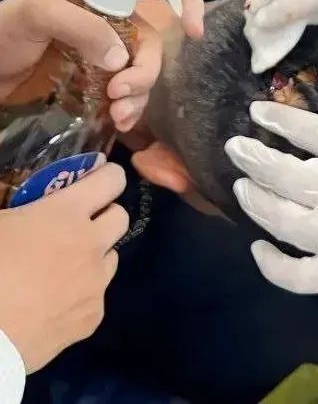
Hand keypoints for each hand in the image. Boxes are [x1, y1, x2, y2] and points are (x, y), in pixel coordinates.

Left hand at [0, 0, 203, 130]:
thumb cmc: (2, 29)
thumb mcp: (37, 14)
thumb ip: (82, 27)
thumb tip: (122, 60)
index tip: (194, 30)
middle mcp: (111, 19)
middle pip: (153, 39)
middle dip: (147, 69)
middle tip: (123, 93)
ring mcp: (104, 52)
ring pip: (143, 70)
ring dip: (140, 95)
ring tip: (118, 116)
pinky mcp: (95, 83)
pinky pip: (127, 95)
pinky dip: (130, 110)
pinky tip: (118, 123)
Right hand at [0, 162, 127, 372]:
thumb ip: (19, 208)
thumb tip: (26, 208)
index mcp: (65, 214)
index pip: (111, 179)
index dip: (107, 177)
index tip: (97, 179)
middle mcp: (91, 244)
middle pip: (121, 217)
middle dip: (104, 217)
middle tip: (76, 227)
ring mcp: (95, 282)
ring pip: (112, 258)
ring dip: (94, 257)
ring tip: (63, 270)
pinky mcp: (93, 318)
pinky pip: (96, 296)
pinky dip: (82, 296)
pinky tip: (55, 305)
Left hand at [227, 103, 317, 303]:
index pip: (302, 130)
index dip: (274, 118)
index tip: (257, 112)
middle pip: (278, 172)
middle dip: (250, 155)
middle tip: (234, 147)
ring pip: (276, 218)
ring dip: (254, 199)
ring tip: (242, 186)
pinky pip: (292, 274)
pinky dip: (269, 264)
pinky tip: (258, 248)